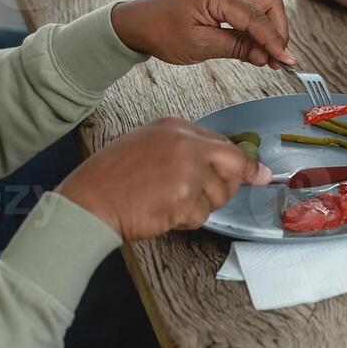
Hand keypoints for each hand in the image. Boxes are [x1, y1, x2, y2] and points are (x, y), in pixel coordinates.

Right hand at [57, 117, 270, 239]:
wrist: (89, 199)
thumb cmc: (111, 177)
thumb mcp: (147, 145)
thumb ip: (184, 150)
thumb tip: (222, 164)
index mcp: (176, 126)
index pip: (223, 143)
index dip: (241, 163)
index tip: (257, 173)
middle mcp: (186, 143)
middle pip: (233, 164)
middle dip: (231, 184)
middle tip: (210, 195)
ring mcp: (188, 170)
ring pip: (218, 195)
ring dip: (199, 206)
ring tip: (167, 202)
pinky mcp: (185, 199)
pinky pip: (201, 216)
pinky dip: (185, 221)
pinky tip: (162, 213)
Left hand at [110, 0, 297, 67]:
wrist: (139, 22)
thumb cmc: (161, 32)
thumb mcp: (199, 46)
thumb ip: (236, 48)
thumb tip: (266, 56)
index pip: (256, 18)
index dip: (275, 41)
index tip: (287, 62)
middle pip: (269, 2)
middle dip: (279, 31)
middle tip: (280, 60)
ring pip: (263, 3)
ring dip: (271, 29)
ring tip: (270, 56)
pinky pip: (251, 5)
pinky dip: (259, 25)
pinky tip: (258, 45)